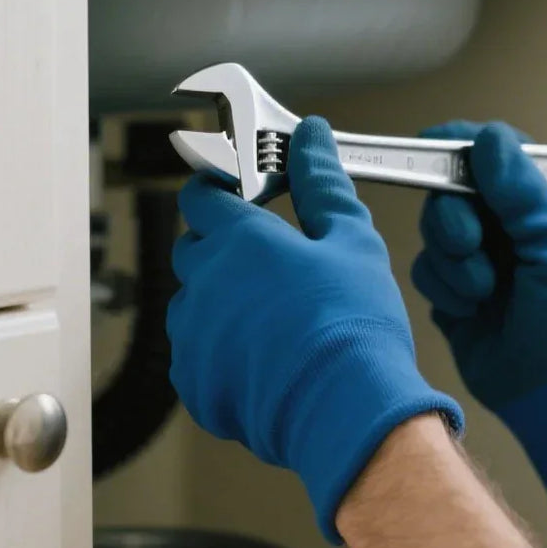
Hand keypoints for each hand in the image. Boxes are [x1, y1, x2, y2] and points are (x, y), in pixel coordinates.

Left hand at [168, 116, 463, 541]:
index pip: (201, 195)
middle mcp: (204, 284)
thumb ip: (324, 183)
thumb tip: (312, 138)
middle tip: (273, 262)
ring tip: (276, 319)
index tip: (241, 198)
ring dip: (222, 303)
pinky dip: (222, 354)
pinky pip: (197, 357)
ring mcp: (193, 338)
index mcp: (239, 239)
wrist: (347, 408)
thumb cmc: (353, 324)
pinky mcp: (196, 385)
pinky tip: (268, 359)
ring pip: (194, 305)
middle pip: (194, 249)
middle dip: (224, 248)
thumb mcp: (352, 239)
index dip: (219, 191)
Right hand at [410, 122, 546, 517]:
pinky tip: (472, 311)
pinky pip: (426, 268)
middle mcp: (513, 225)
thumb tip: (490, 138)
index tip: (434, 143)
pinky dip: (444, 288)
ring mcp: (483, 257)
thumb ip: (522, 194)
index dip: (466, 144)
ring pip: (435, 227)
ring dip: (454, 261)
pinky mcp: (455, 290)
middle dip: (455, 216)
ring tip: (483, 292)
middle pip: (456, 187)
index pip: (504, 154)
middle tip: (471, 245)